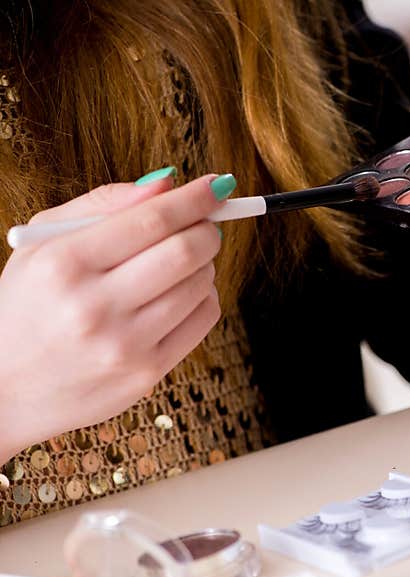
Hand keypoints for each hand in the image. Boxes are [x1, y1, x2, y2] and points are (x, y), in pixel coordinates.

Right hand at [0, 169, 233, 460]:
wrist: (4, 390)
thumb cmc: (27, 305)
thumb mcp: (43, 244)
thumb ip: (104, 204)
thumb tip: (167, 182)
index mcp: (63, 264)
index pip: (151, 220)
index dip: (194, 199)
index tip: (218, 185)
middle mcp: (93, 307)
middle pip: (185, 252)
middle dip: (206, 230)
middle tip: (203, 225)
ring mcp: (123, 346)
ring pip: (200, 285)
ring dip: (204, 265)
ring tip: (181, 263)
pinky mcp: (146, 374)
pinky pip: (203, 320)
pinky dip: (203, 297)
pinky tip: (179, 294)